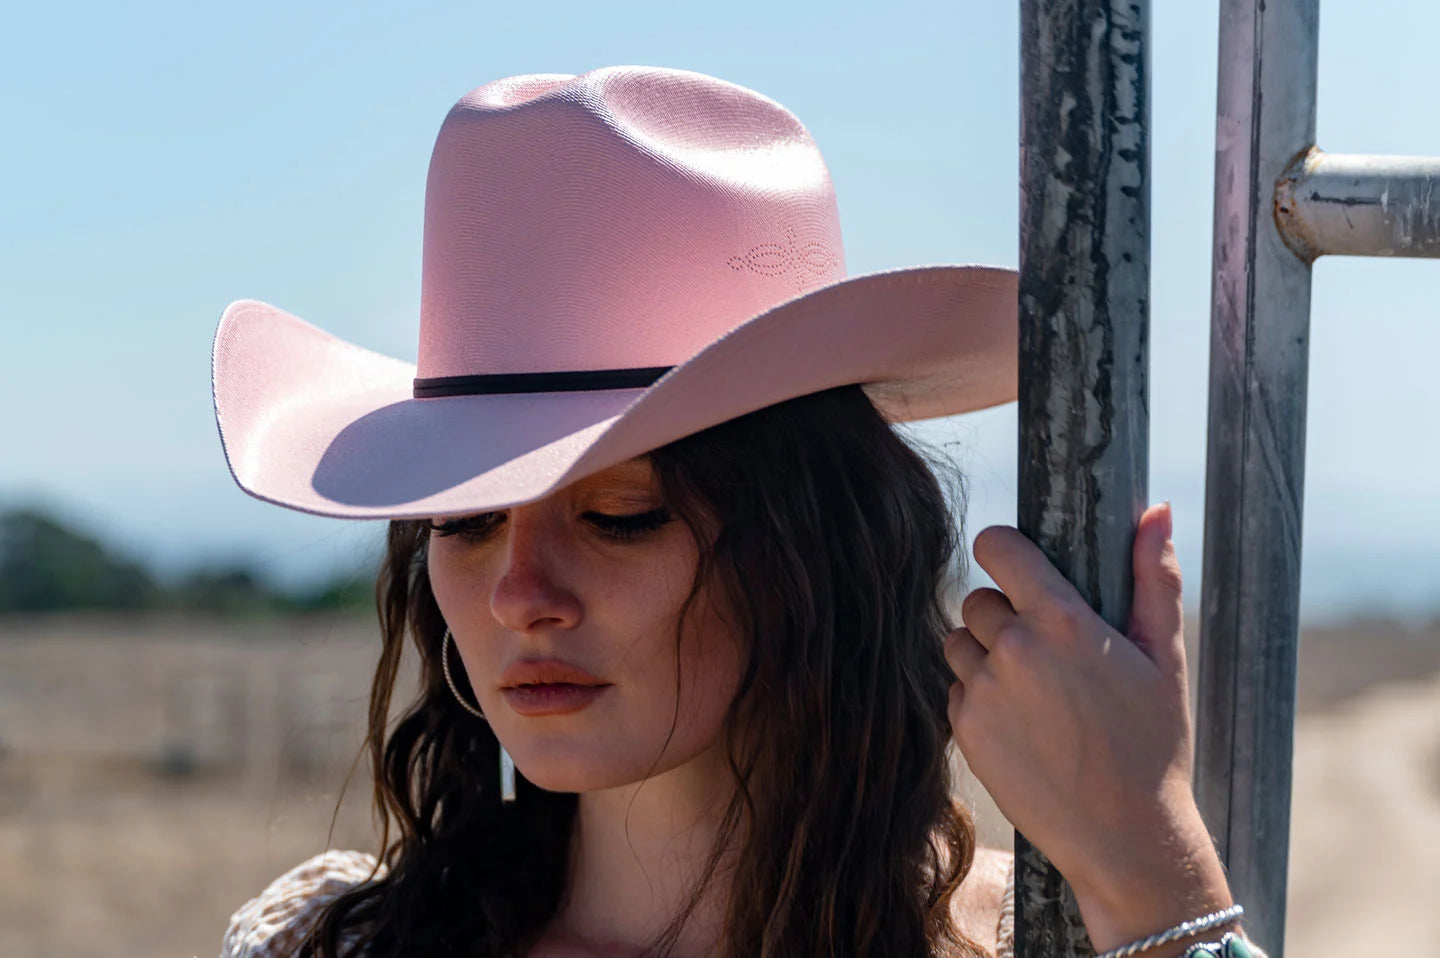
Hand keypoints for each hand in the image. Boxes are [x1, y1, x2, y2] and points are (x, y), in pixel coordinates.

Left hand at [945, 503, 1235, 951]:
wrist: (1127, 838)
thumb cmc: (1155, 745)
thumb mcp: (1164, 659)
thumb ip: (1153, 579)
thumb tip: (1155, 510)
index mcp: (1064, 622)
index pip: (997, 548)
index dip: (1001, 549)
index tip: (1012, 560)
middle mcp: (1014, 651)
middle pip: (978, 599)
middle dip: (1005, 613)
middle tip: (1046, 649)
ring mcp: (983, 692)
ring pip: (959, 642)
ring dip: (985, 654)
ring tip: (1033, 688)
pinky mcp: (964, 731)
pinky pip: (955, 689)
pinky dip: (978, 697)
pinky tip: (1022, 723)